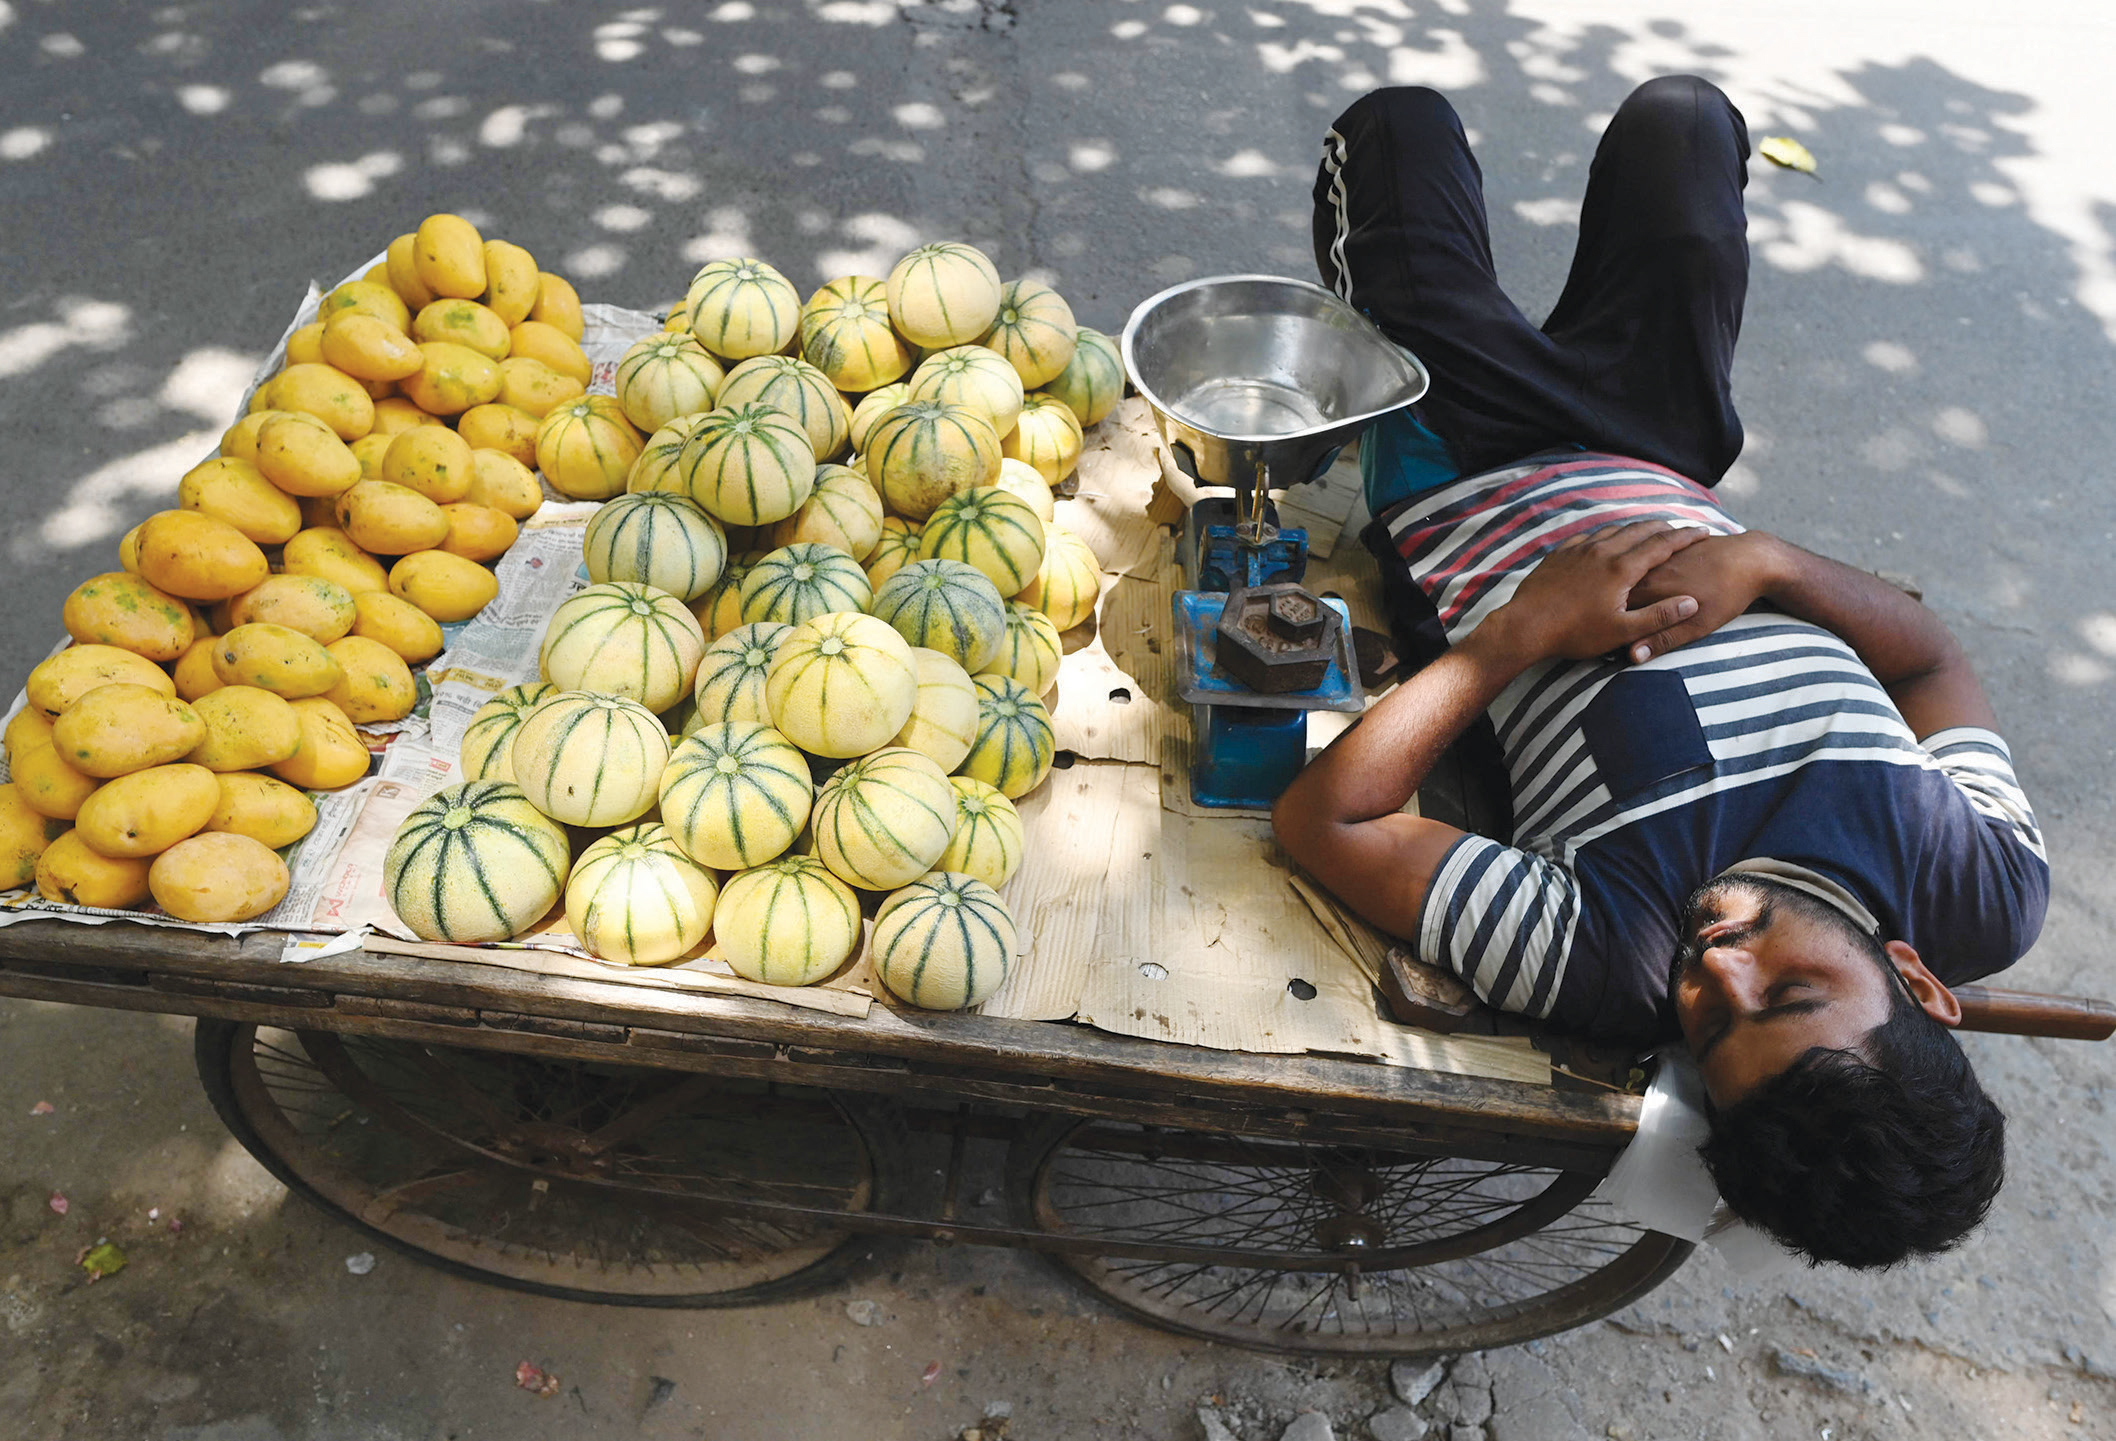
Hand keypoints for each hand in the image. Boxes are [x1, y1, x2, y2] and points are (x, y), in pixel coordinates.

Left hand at [1483, 521, 1705, 663]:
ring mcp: (1579, 550)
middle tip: (1679, 528)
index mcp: (1621, 568)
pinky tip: (1606, 540)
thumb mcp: (1622, 631)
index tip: (1703, 532)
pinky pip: (1589, 537)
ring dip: (1635, 528)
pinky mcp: (1560, 555)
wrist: (1524, 626)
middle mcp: (1602, 552)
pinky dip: (1606, 534)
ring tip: (1647, 531)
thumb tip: (1691, 604)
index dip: (1685, 536)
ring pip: (1613, 530)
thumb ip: (1659, 617)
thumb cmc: (1574, 633)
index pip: (1662, 544)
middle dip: (1663, 527)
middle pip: (1639, 530)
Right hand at [1625, 531, 1784, 660]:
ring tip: (1641, 601)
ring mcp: (1658, 556)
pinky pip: (1648, 561)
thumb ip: (1662, 639)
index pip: (1614, 610)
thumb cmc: (1726, 595)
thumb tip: (1632, 655)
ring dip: (1630, 585)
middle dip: (1617, 603)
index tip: (1615, 633)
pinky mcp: (1669, 548)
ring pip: (1633, 574)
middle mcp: (1647, 569)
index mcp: (1648, 589)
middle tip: (1626, 620)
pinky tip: (1654, 580)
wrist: (1752, 559)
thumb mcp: (1697, 626)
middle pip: (1620, 590)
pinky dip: (1644, 571)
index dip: (1612, 622)